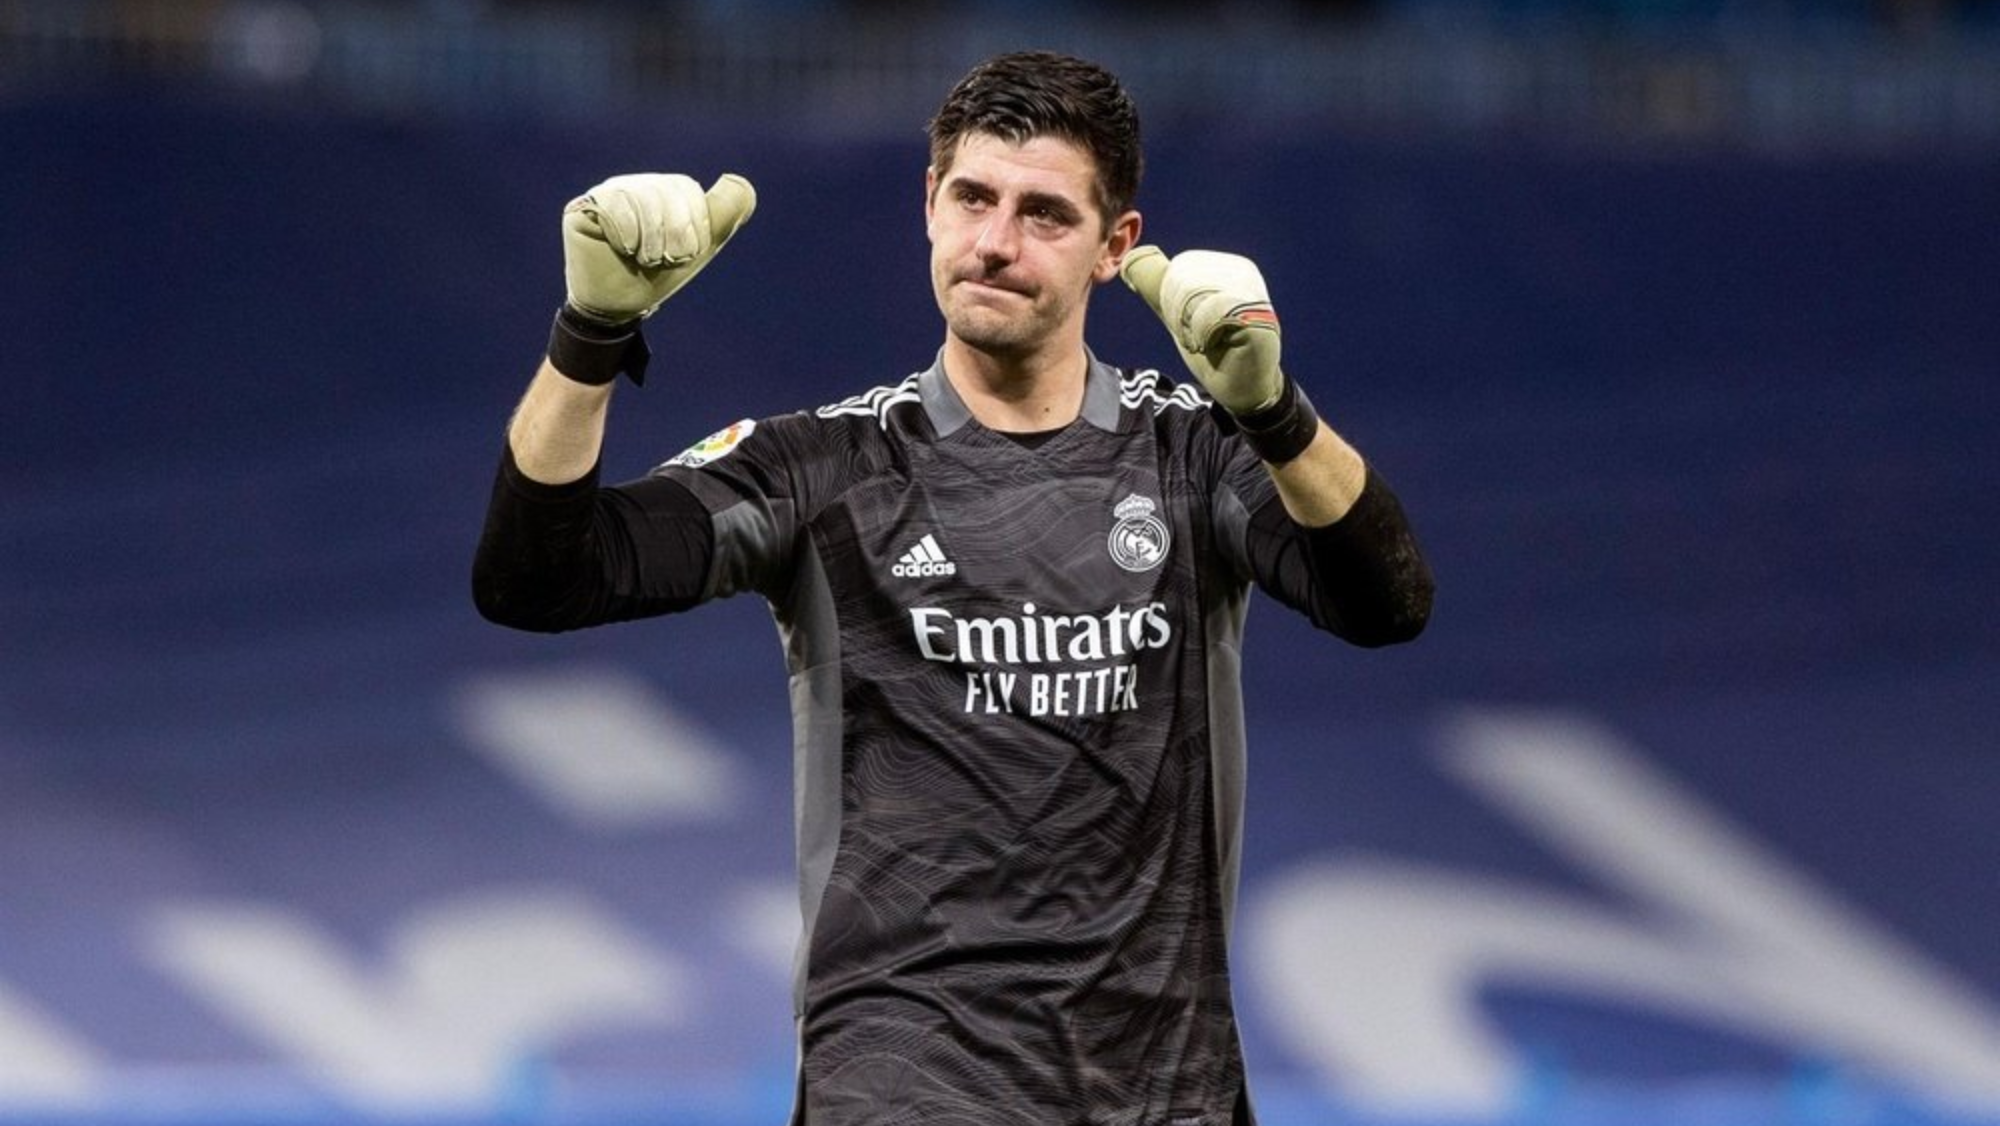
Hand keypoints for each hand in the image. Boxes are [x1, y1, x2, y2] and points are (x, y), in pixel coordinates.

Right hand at [562, 172, 756, 322]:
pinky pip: (612, 204)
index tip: (684, 255)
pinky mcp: (583, 207)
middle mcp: (636, 185)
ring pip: (641, 197)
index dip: (693, 227)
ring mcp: (608, 193)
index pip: (688, 191)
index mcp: (665, 190)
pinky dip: (626, 233)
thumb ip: (723, 214)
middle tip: (662, 260)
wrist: (620, 304)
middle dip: (673, 235)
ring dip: (650, 238)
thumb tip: (738, 180)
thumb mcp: (699, 246)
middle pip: (666, 191)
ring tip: (644, 259)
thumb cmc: (658, 274)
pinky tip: (623, 249)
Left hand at [1119, 246, 1282, 415]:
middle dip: (1181, 316)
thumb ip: (1158, 287)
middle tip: (1201, 337)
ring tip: (1210, 342)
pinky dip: (1203, 337)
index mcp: (1226, 266)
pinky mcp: (1258, 316)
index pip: (1178, 270)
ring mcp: (1253, 292)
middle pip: (1185, 281)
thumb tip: (1131, 260)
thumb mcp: (1179, 313)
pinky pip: (1211, 316)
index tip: (1192, 326)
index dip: (1173, 303)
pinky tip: (1219, 347)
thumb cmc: (1214, 351)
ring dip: (1192, 329)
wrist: (1241, 388)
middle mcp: (1243, 272)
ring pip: (1195, 297)